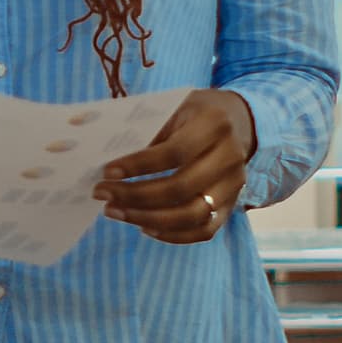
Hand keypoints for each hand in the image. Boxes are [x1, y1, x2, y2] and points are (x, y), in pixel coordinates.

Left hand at [97, 90, 259, 244]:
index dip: (138, 165)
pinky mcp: (232, 205)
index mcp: (214, 124)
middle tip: (103, 195)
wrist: (238, 121)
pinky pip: (204, 230)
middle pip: (182, 188)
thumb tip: (107, 163)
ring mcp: (234, 185)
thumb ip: (148, 132)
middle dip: (136, 196)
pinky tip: (143, 226)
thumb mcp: (174, 108)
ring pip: (193, 214)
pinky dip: (172, 234)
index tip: (107, 172)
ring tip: (116, 212)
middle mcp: (230, 156)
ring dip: (149, 218)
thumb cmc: (194, 113)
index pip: (174, 152)